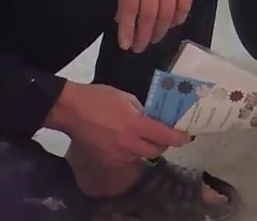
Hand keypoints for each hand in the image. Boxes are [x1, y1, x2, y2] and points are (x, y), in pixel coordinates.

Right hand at [46, 81, 189, 167]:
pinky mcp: (109, 160)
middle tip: (164, 134)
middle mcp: (129, 144)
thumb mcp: (125, 97)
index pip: (165, 136)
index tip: (186, 136)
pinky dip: (131, 151)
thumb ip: (142, 110)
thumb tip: (152, 117)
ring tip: (141, 135)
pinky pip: (127, 158)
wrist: (70, 111)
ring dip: (146, 147)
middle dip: (164, 143)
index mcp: (135, 125)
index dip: (179, 137)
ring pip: (142, 155)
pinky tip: (125, 140)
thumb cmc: (98, 98)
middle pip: (157, 151)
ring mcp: (119, 155)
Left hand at [116, 0, 192, 52]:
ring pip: (166, 13)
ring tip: (153, 40)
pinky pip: (184, 5)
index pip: (129, 8)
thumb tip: (123, 18)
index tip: (125, 44)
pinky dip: (178, 19)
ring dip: (159, 31)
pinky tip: (171, 26)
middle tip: (139, 48)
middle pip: (148, 14)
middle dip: (142, 35)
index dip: (127, 29)